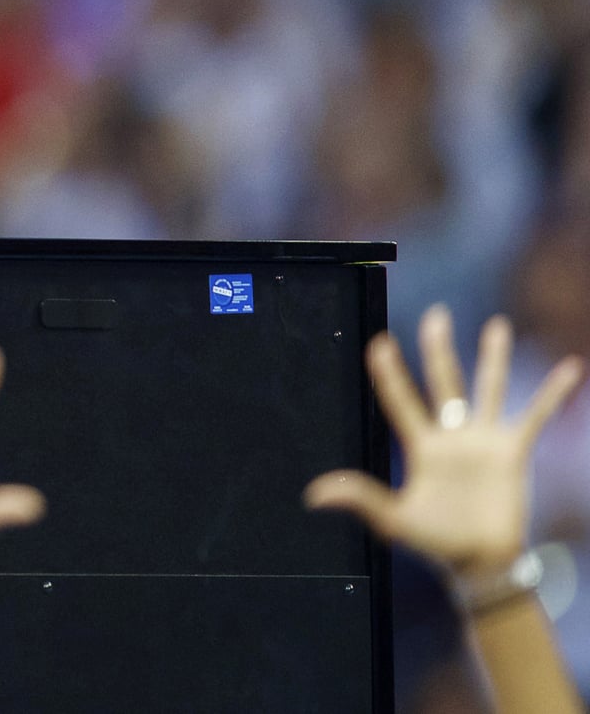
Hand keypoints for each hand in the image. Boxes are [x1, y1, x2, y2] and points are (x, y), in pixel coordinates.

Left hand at [304, 304, 583, 578]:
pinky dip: (551, 394)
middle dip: (438, 349)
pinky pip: (533, 416)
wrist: (480, 563)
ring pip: (487, 389)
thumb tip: (313, 494)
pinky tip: (568, 369)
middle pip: (443, 381)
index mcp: (421, 447)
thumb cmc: (435, 542)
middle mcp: (451, 435)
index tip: (378, 342)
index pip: (401, 401)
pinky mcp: (513, 453)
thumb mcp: (394, 519)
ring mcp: (483, 441)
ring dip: (492, 358)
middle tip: (436, 314)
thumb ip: (360, 500)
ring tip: (496, 325)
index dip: (390, 373)